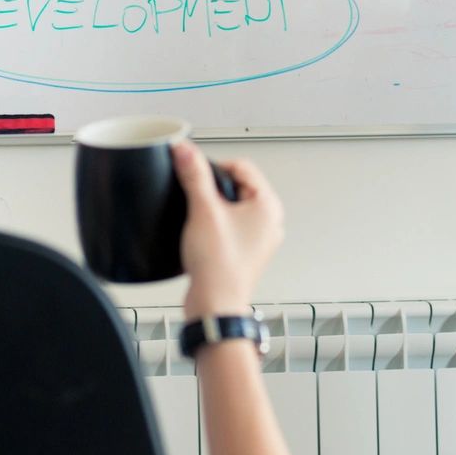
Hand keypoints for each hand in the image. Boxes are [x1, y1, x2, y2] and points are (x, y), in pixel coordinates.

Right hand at [175, 142, 283, 318]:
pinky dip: (215, 225)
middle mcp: (269, 221)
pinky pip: (231, 226)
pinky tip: (202, 235)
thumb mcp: (203, 211)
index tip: (194, 171)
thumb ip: (194, 175)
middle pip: (238, 185)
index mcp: (268, 206)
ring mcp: (259, 238)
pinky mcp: (246, 251)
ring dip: (213, 207)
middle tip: (196, 199)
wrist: (215, 305)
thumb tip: (186, 150)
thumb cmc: (219, 266)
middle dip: (213, 188)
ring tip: (200, 220)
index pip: (242, 166)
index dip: (214, 166)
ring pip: (233, 207)